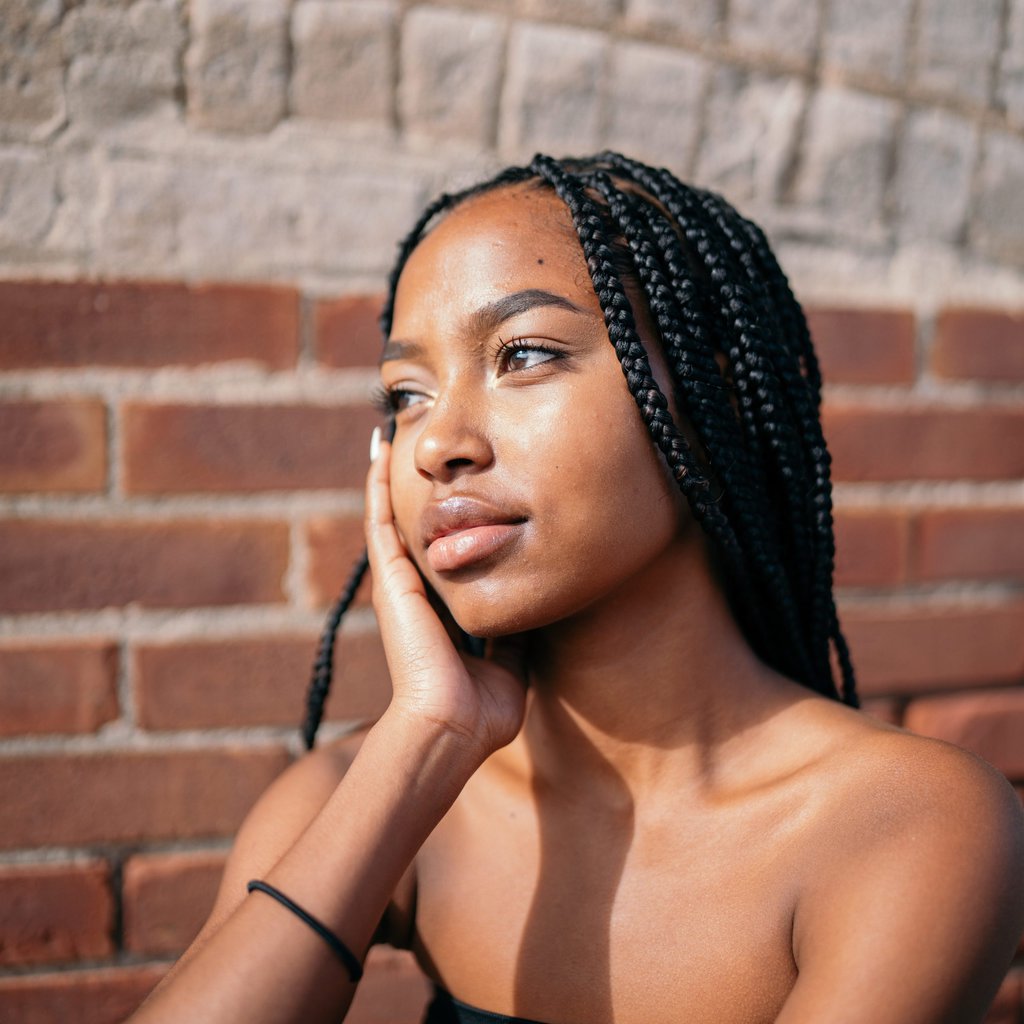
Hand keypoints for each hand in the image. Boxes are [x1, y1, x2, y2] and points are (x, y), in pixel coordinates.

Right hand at [365, 433, 528, 757]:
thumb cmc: (480, 709)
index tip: (453, 489)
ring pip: (389, 517)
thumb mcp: (510, 661)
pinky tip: (380, 454)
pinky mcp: (392, 581)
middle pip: (410, 526)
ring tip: (390, 436)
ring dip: (389, 478)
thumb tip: (536, 609)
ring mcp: (399, 585)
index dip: (443, 521)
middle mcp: (415, 593)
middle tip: (414, 446)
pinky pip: (381, 523)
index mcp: (441, 610)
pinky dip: (378, 488)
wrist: (452, 727)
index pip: (441, 552)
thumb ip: (517, 633)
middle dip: (414, 489)